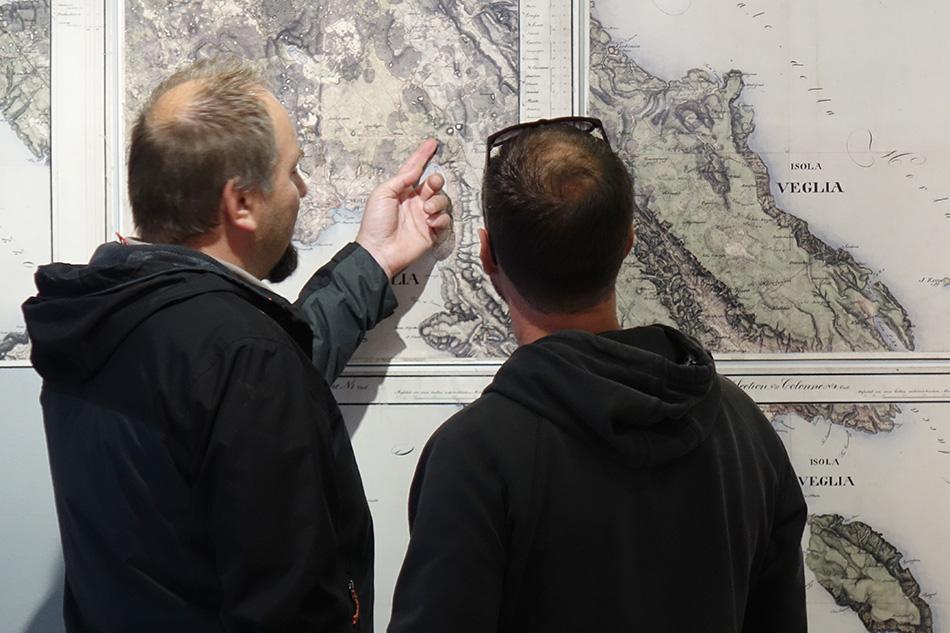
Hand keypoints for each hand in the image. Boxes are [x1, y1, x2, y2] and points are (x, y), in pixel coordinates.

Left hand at [356, 139, 452, 278]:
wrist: (379, 250)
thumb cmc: (375, 223)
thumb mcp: (382, 193)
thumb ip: (401, 179)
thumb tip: (414, 169)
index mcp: (401, 191)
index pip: (414, 170)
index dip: (423, 156)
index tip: (432, 144)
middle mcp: (415, 202)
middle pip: (434, 185)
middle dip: (436, 181)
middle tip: (432, 184)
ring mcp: (424, 217)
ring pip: (442, 201)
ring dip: (437, 202)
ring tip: (426, 210)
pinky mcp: (432, 232)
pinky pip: (445, 220)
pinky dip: (440, 219)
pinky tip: (430, 222)